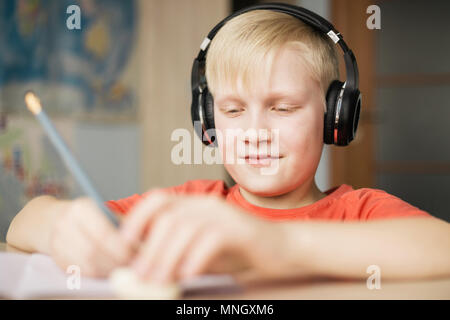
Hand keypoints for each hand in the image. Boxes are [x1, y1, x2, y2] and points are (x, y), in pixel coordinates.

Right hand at [48, 198, 134, 277]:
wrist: (51, 219)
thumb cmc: (89, 215)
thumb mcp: (103, 211)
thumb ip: (121, 224)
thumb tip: (144, 243)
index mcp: (81, 208)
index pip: (103, 232)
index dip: (120, 246)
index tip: (134, 253)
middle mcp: (65, 223)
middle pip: (94, 251)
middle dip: (115, 261)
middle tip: (132, 264)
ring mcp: (57, 242)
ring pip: (86, 264)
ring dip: (108, 269)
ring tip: (122, 267)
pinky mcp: (56, 258)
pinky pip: (79, 271)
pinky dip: (97, 273)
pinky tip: (108, 269)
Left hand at [119, 191, 292, 282]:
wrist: (281, 249)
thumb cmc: (237, 251)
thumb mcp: (199, 248)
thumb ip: (176, 250)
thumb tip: (142, 264)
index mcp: (194, 205)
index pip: (157, 198)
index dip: (137, 217)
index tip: (124, 242)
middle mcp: (206, 204)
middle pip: (168, 217)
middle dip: (150, 247)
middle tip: (141, 274)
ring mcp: (223, 214)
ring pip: (185, 228)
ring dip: (167, 257)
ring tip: (160, 280)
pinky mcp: (239, 228)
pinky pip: (210, 240)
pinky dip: (194, 259)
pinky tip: (189, 275)